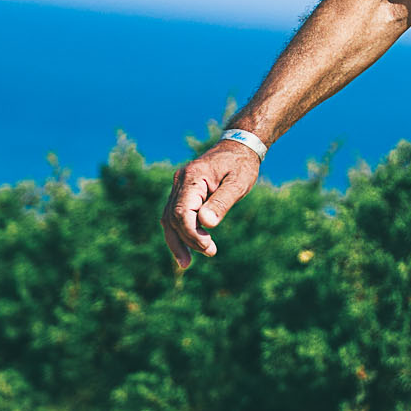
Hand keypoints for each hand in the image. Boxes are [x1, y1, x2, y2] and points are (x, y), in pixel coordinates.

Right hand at [161, 139, 262, 271]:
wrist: (238, 147)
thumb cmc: (241, 165)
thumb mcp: (238, 184)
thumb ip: (222, 202)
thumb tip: (205, 224)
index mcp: (192, 177)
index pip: (182, 213)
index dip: (192, 234)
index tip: (209, 247)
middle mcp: (180, 181)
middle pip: (173, 218)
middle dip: (186, 241)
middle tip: (210, 252)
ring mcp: (179, 185)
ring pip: (169, 218)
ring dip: (177, 240)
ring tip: (186, 262)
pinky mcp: (183, 191)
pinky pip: (175, 214)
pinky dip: (179, 231)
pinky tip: (186, 246)